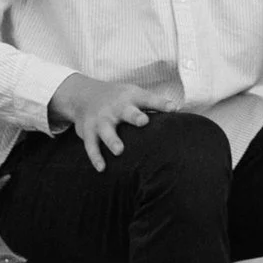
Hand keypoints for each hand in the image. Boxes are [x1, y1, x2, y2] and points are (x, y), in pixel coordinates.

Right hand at [48, 60, 182, 170]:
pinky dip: (95, 157)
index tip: (173, 108)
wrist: (83, 95)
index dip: (161, 103)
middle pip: (126, 111)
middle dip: (135, 116)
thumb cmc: (119, 98)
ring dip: (112, 140)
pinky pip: (91, 145)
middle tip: (143, 122)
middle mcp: (116, 107)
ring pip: (106, 130)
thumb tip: (180, 111)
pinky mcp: (88, 131)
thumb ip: (155, 104)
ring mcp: (101, 119)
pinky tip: (102, 168)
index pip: (149, 99)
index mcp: (131, 97)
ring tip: (119, 151)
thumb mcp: (135, 95)